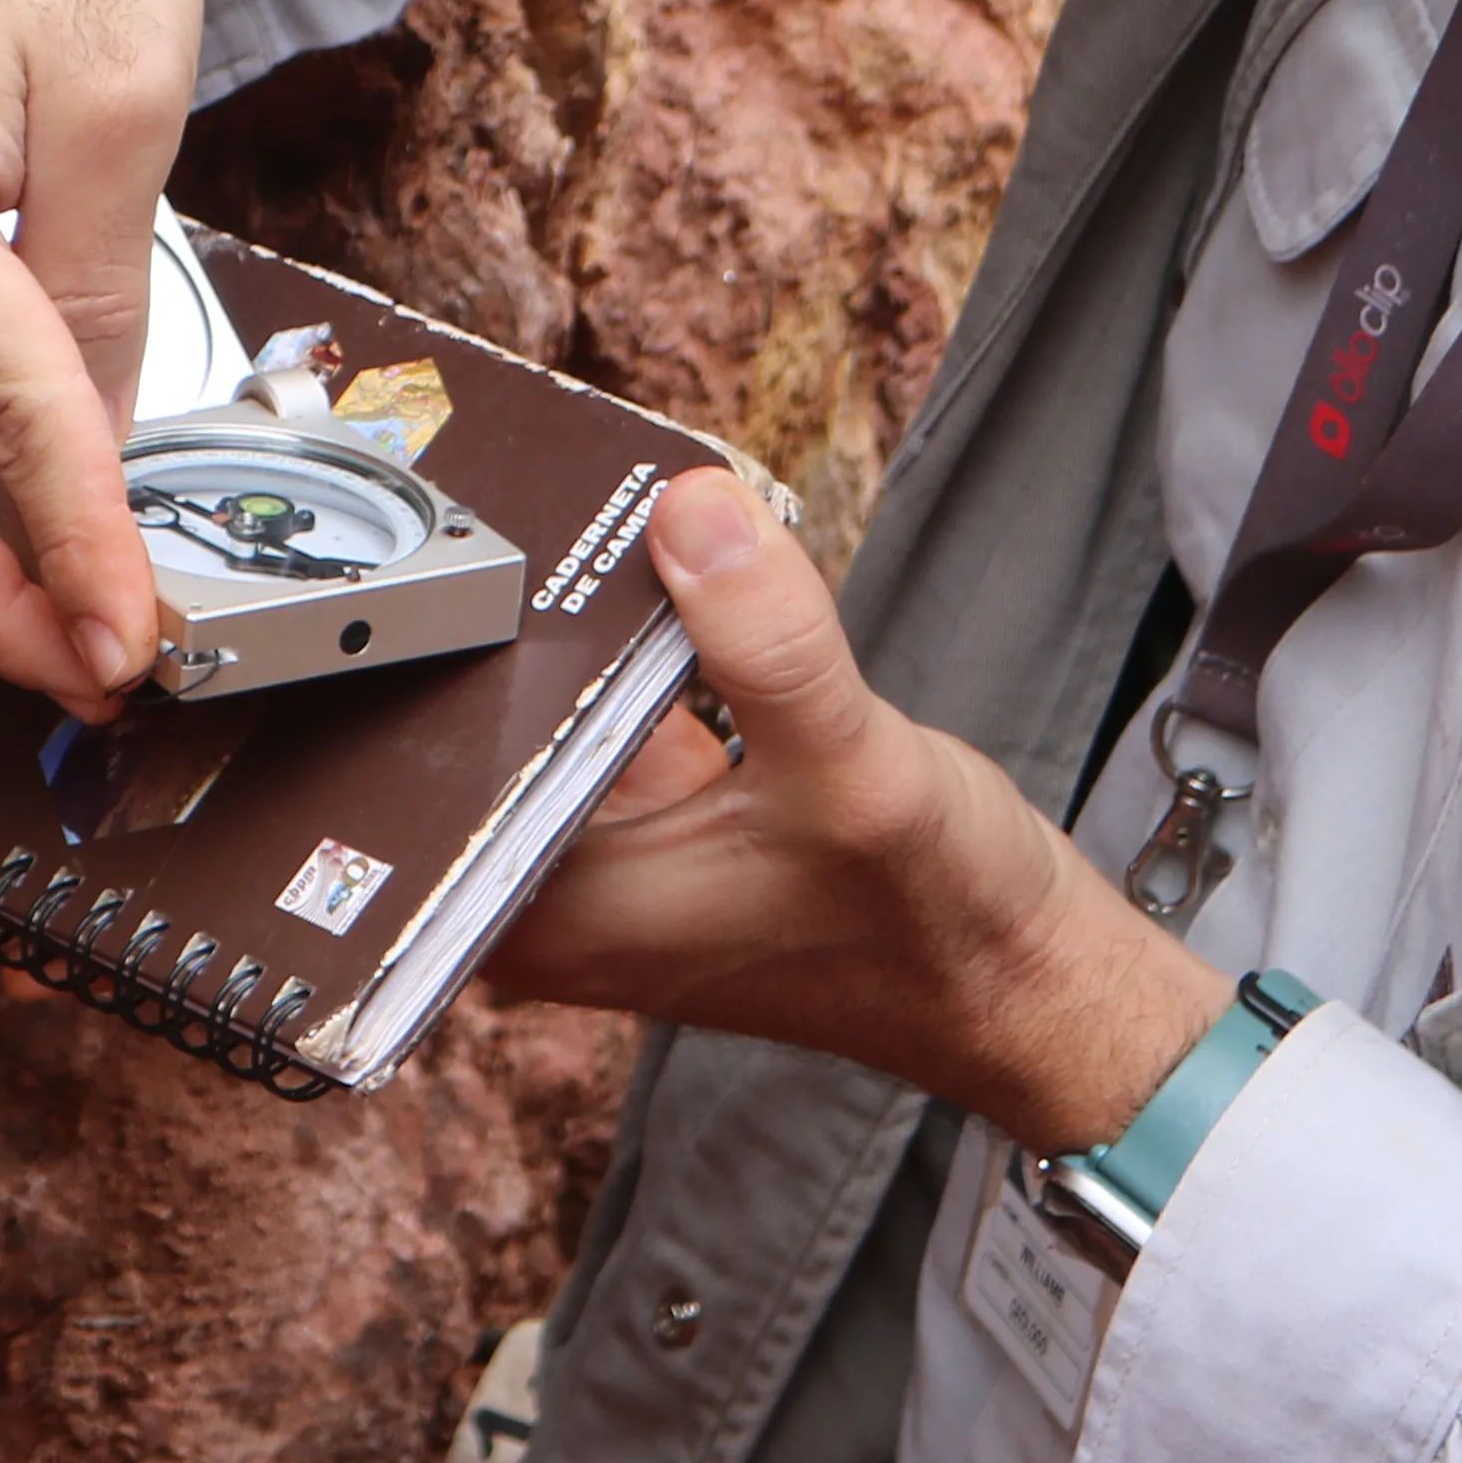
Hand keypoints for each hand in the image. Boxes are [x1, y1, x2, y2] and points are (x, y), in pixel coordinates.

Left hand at [482, 475, 1233, 1149]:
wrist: (1022, 982)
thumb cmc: (941, 930)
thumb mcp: (857, 770)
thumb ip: (769, 642)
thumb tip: (690, 509)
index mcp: (550, 912)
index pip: (439, 750)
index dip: (452, 631)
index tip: (476, 522)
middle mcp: (551, 891)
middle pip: (486, 713)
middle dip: (520, 603)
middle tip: (541, 479)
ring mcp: (605, 851)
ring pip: (555, 698)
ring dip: (585, 611)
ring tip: (598, 500)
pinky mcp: (661, 815)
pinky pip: (616, 702)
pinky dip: (640, 637)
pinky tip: (665, 561)